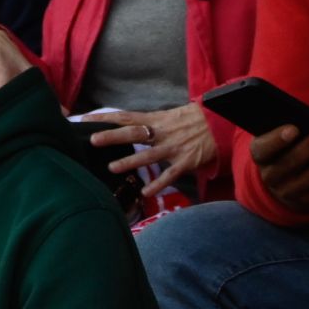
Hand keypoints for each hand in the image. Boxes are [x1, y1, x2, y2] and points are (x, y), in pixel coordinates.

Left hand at [88, 103, 217, 195]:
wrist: (223, 121)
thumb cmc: (198, 118)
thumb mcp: (172, 115)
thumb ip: (154, 123)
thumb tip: (135, 127)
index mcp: (158, 119)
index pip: (127, 117)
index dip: (105, 118)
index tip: (85, 119)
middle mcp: (163, 132)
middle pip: (134, 133)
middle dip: (113, 136)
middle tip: (93, 140)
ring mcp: (174, 147)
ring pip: (149, 155)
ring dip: (130, 162)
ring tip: (112, 168)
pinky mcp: (187, 160)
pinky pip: (170, 174)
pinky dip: (158, 184)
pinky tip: (146, 193)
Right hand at [251, 124, 308, 216]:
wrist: (286, 182)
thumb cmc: (288, 147)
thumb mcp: (281, 138)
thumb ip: (291, 127)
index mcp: (262, 156)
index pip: (264, 148)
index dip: (277, 140)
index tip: (294, 128)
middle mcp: (273, 177)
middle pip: (292, 163)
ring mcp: (292, 192)